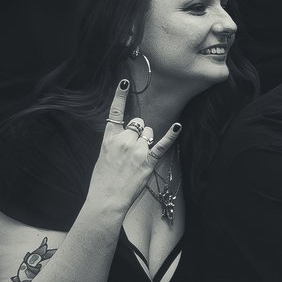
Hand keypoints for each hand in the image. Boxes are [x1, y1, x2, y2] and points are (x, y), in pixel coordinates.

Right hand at [89, 80, 180, 216]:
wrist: (106, 199)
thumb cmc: (103, 180)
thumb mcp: (103, 156)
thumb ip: (115, 141)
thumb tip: (129, 133)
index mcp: (109, 138)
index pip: (115, 112)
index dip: (120, 96)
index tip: (125, 82)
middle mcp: (123, 140)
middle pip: (138, 123)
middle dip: (138, 132)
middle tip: (132, 149)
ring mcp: (137, 150)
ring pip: (148, 132)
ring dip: (147, 140)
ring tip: (138, 158)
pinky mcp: (148, 161)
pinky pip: (162, 144)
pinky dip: (171, 135)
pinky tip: (177, 126)